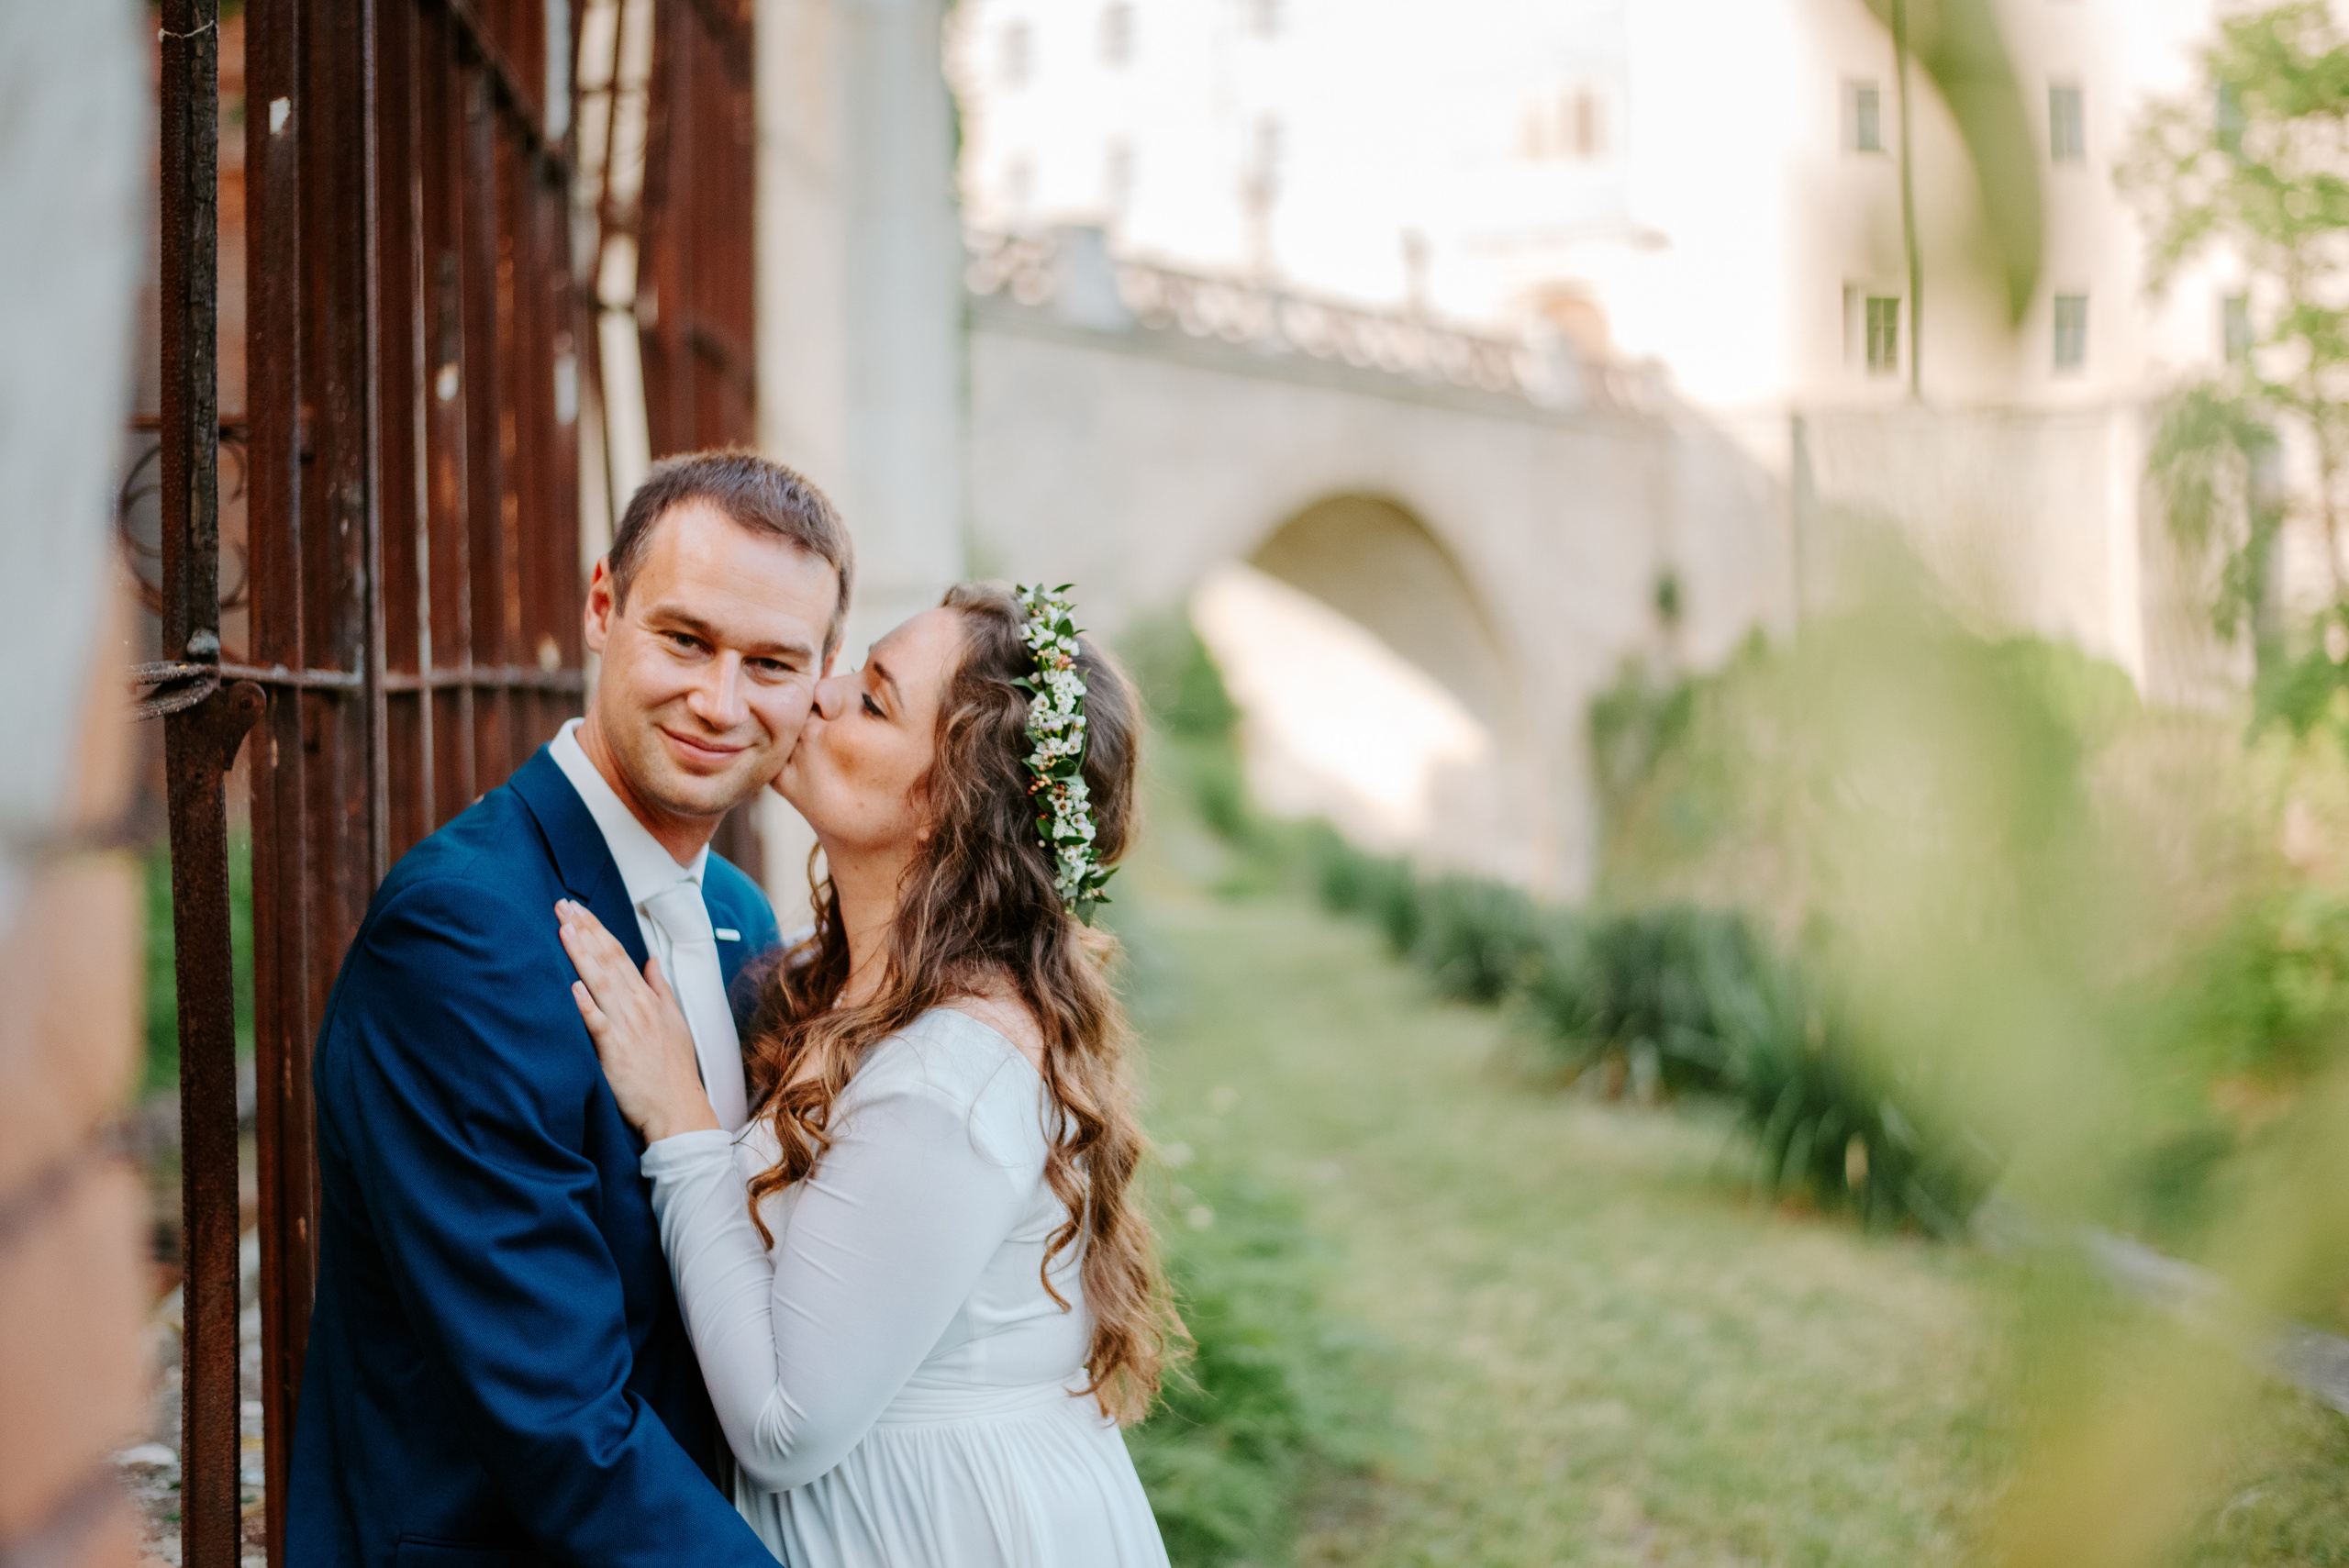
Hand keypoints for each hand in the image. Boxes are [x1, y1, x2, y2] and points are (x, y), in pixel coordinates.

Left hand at [556, 899, 719, 1143]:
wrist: (679, 1110)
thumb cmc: (673, 1070)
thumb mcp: (675, 1022)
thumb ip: (661, 988)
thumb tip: (652, 960)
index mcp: (649, 999)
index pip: (620, 954)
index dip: (598, 929)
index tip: (578, 908)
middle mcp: (637, 1007)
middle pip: (608, 960)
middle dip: (585, 930)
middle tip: (562, 905)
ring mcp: (627, 1029)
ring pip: (601, 983)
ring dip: (582, 954)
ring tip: (563, 929)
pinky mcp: (616, 1053)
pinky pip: (599, 1026)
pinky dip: (586, 1005)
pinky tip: (572, 986)